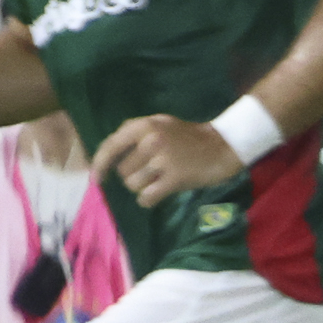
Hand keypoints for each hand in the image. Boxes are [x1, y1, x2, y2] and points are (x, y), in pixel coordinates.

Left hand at [93, 114, 243, 207]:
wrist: (225, 145)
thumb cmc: (191, 137)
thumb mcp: (162, 124)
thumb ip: (135, 131)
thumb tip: (109, 150)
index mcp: (145, 126)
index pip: (111, 146)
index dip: (100, 164)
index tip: (97, 178)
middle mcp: (151, 141)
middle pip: (123, 171)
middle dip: (134, 176)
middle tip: (153, 173)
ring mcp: (163, 160)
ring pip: (133, 185)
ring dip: (144, 188)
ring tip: (160, 180)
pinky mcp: (175, 178)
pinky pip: (147, 197)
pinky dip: (150, 199)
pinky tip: (161, 192)